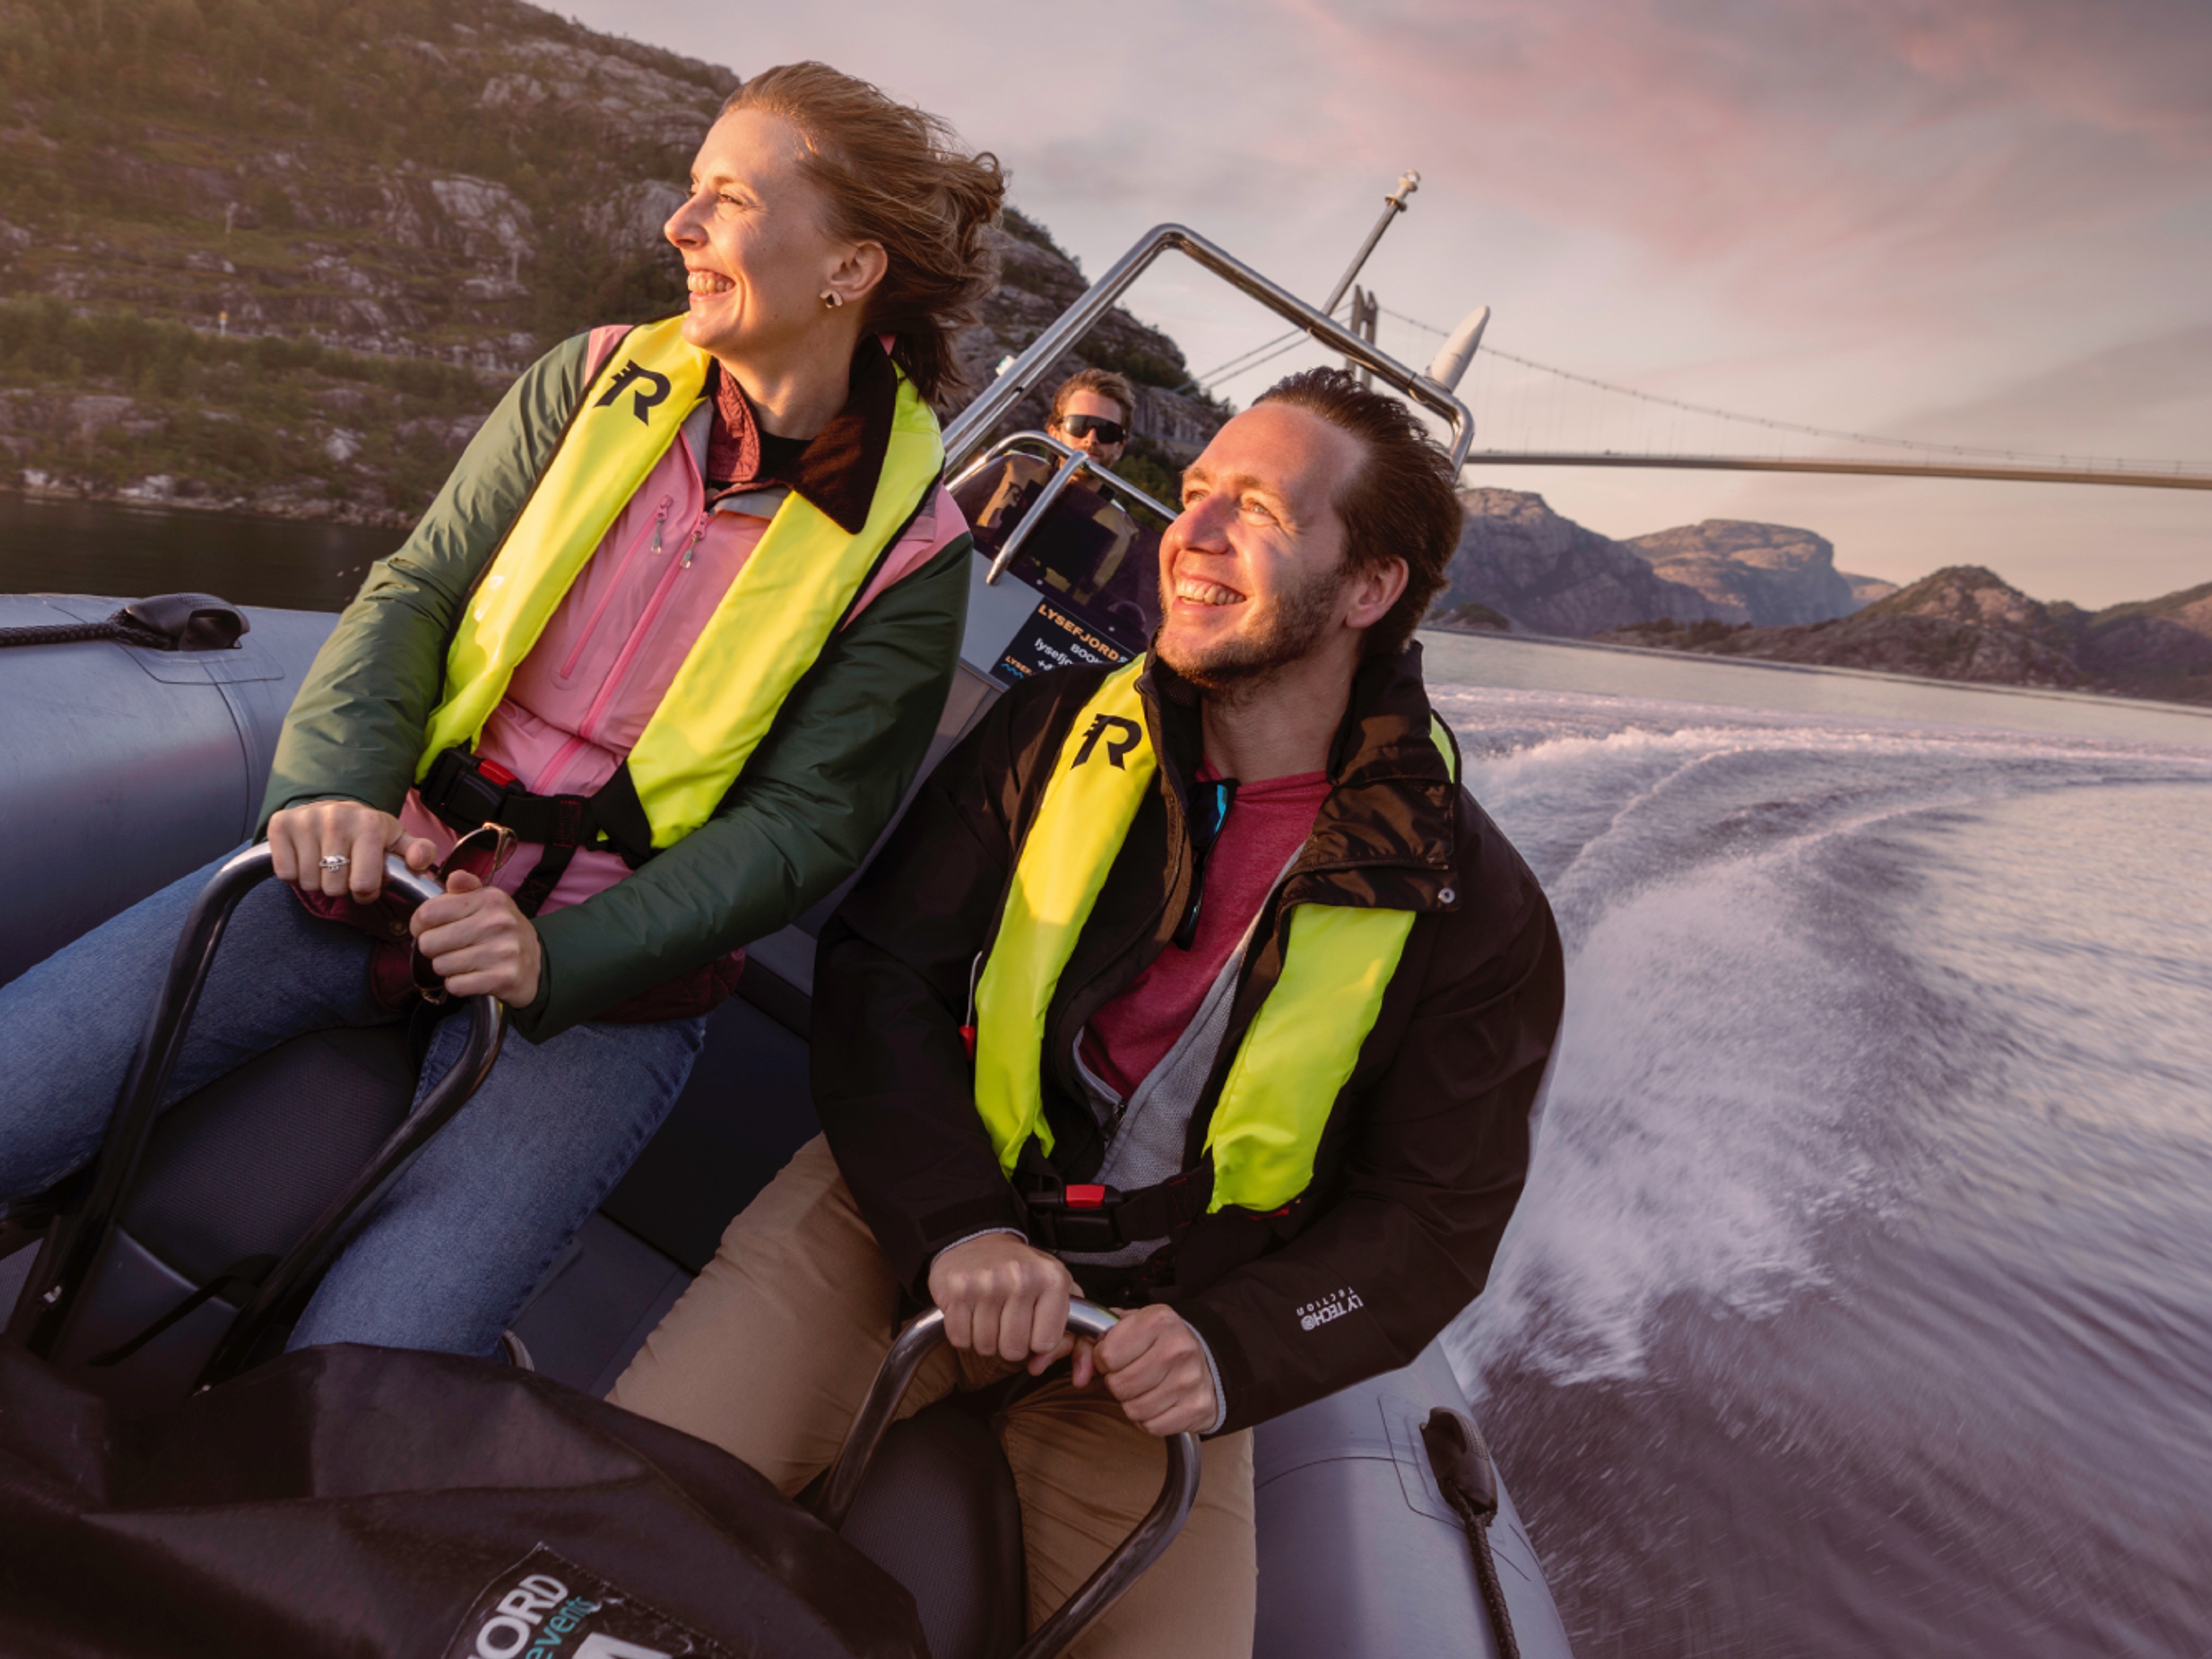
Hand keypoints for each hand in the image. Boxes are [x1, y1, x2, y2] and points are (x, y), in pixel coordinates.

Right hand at [269, 800, 436, 902]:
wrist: (331, 809)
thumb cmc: (367, 832)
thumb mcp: (397, 840)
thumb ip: (419, 852)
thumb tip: (420, 861)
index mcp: (370, 825)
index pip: (363, 885)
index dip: (365, 893)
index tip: (365, 883)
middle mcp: (336, 818)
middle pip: (334, 888)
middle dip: (341, 887)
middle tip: (343, 870)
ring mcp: (306, 820)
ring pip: (309, 883)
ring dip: (317, 881)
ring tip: (325, 863)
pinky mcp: (280, 824)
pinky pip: (286, 873)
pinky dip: (294, 874)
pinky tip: (306, 857)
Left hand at [410, 869, 542, 1005]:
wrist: (537, 964)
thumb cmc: (502, 931)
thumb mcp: (488, 903)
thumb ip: (466, 889)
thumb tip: (454, 878)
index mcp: (490, 899)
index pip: (428, 913)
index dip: (420, 924)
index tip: (428, 929)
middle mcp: (498, 923)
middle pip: (429, 942)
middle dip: (433, 949)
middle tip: (449, 948)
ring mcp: (502, 952)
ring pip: (440, 966)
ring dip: (446, 967)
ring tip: (464, 961)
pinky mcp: (502, 978)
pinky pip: (455, 985)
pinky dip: (458, 984)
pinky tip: (472, 976)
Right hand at [928, 1233, 1079, 1372]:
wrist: (978, 1240)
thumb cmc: (1021, 1268)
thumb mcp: (1056, 1285)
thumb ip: (1068, 1326)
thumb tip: (1046, 1361)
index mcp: (1052, 1279)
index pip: (1046, 1343)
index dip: (1036, 1342)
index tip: (1032, 1328)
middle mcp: (1021, 1278)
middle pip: (1014, 1350)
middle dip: (1009, 1344)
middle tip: (1007, 1322)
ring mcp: (987, 1283)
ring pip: (986, 1347)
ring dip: (985, 1340)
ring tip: (989, 1315)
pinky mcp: (957, 1289)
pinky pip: (960, 1339)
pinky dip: (963, 1335)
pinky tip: (971, 1314)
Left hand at [1091, 1305, 1218, 1436]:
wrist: (1209, 1360)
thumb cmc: (1162, 1343)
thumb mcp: (1130, 1326)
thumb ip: (1094, 1341)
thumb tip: (1079, 1373)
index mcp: (1158, 1320)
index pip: (1107, 1355)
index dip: (1103, 1360)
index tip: (1114, 1358)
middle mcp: (1177, 1348)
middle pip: (1119, 1385)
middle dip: (1117, 1383)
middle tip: (1130, 1375)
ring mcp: (1190, 1379)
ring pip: (1133, 1409)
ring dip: (1133, 1403)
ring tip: (1145, 1388)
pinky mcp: (1197, 1407)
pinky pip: (1152, 1426)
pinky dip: (1149, 1419)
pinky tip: (1158, 1402)